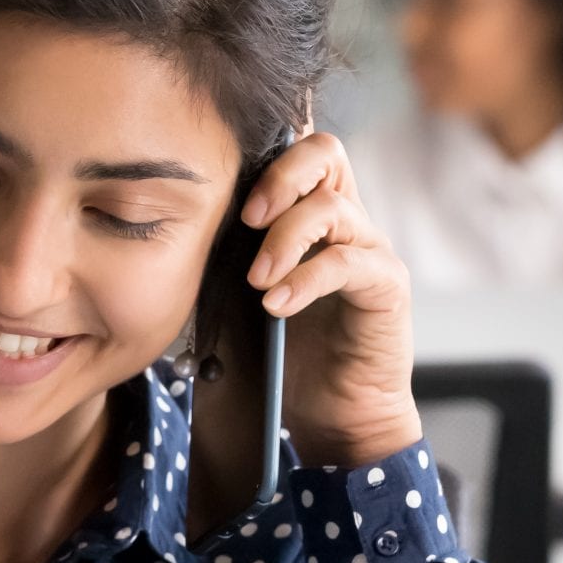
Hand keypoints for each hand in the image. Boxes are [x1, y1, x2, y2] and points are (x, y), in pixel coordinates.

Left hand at [240, 129, 420, 467]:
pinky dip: (306, 279)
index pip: (295, 148)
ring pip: (331, 206)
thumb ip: (219, 257)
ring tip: (257, 282)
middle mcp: (344, 221)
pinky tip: (277, 306)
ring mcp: (370, 249)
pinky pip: (349, 262)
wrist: (330, 419)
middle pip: (324, 151)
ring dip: (284, 239)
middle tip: (245, 218)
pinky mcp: (387, 286)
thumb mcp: (232, 299)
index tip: (219, 174)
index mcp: (306, 214)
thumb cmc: (278, 359)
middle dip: (278, 175)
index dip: (265, 144)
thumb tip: (176, 221)